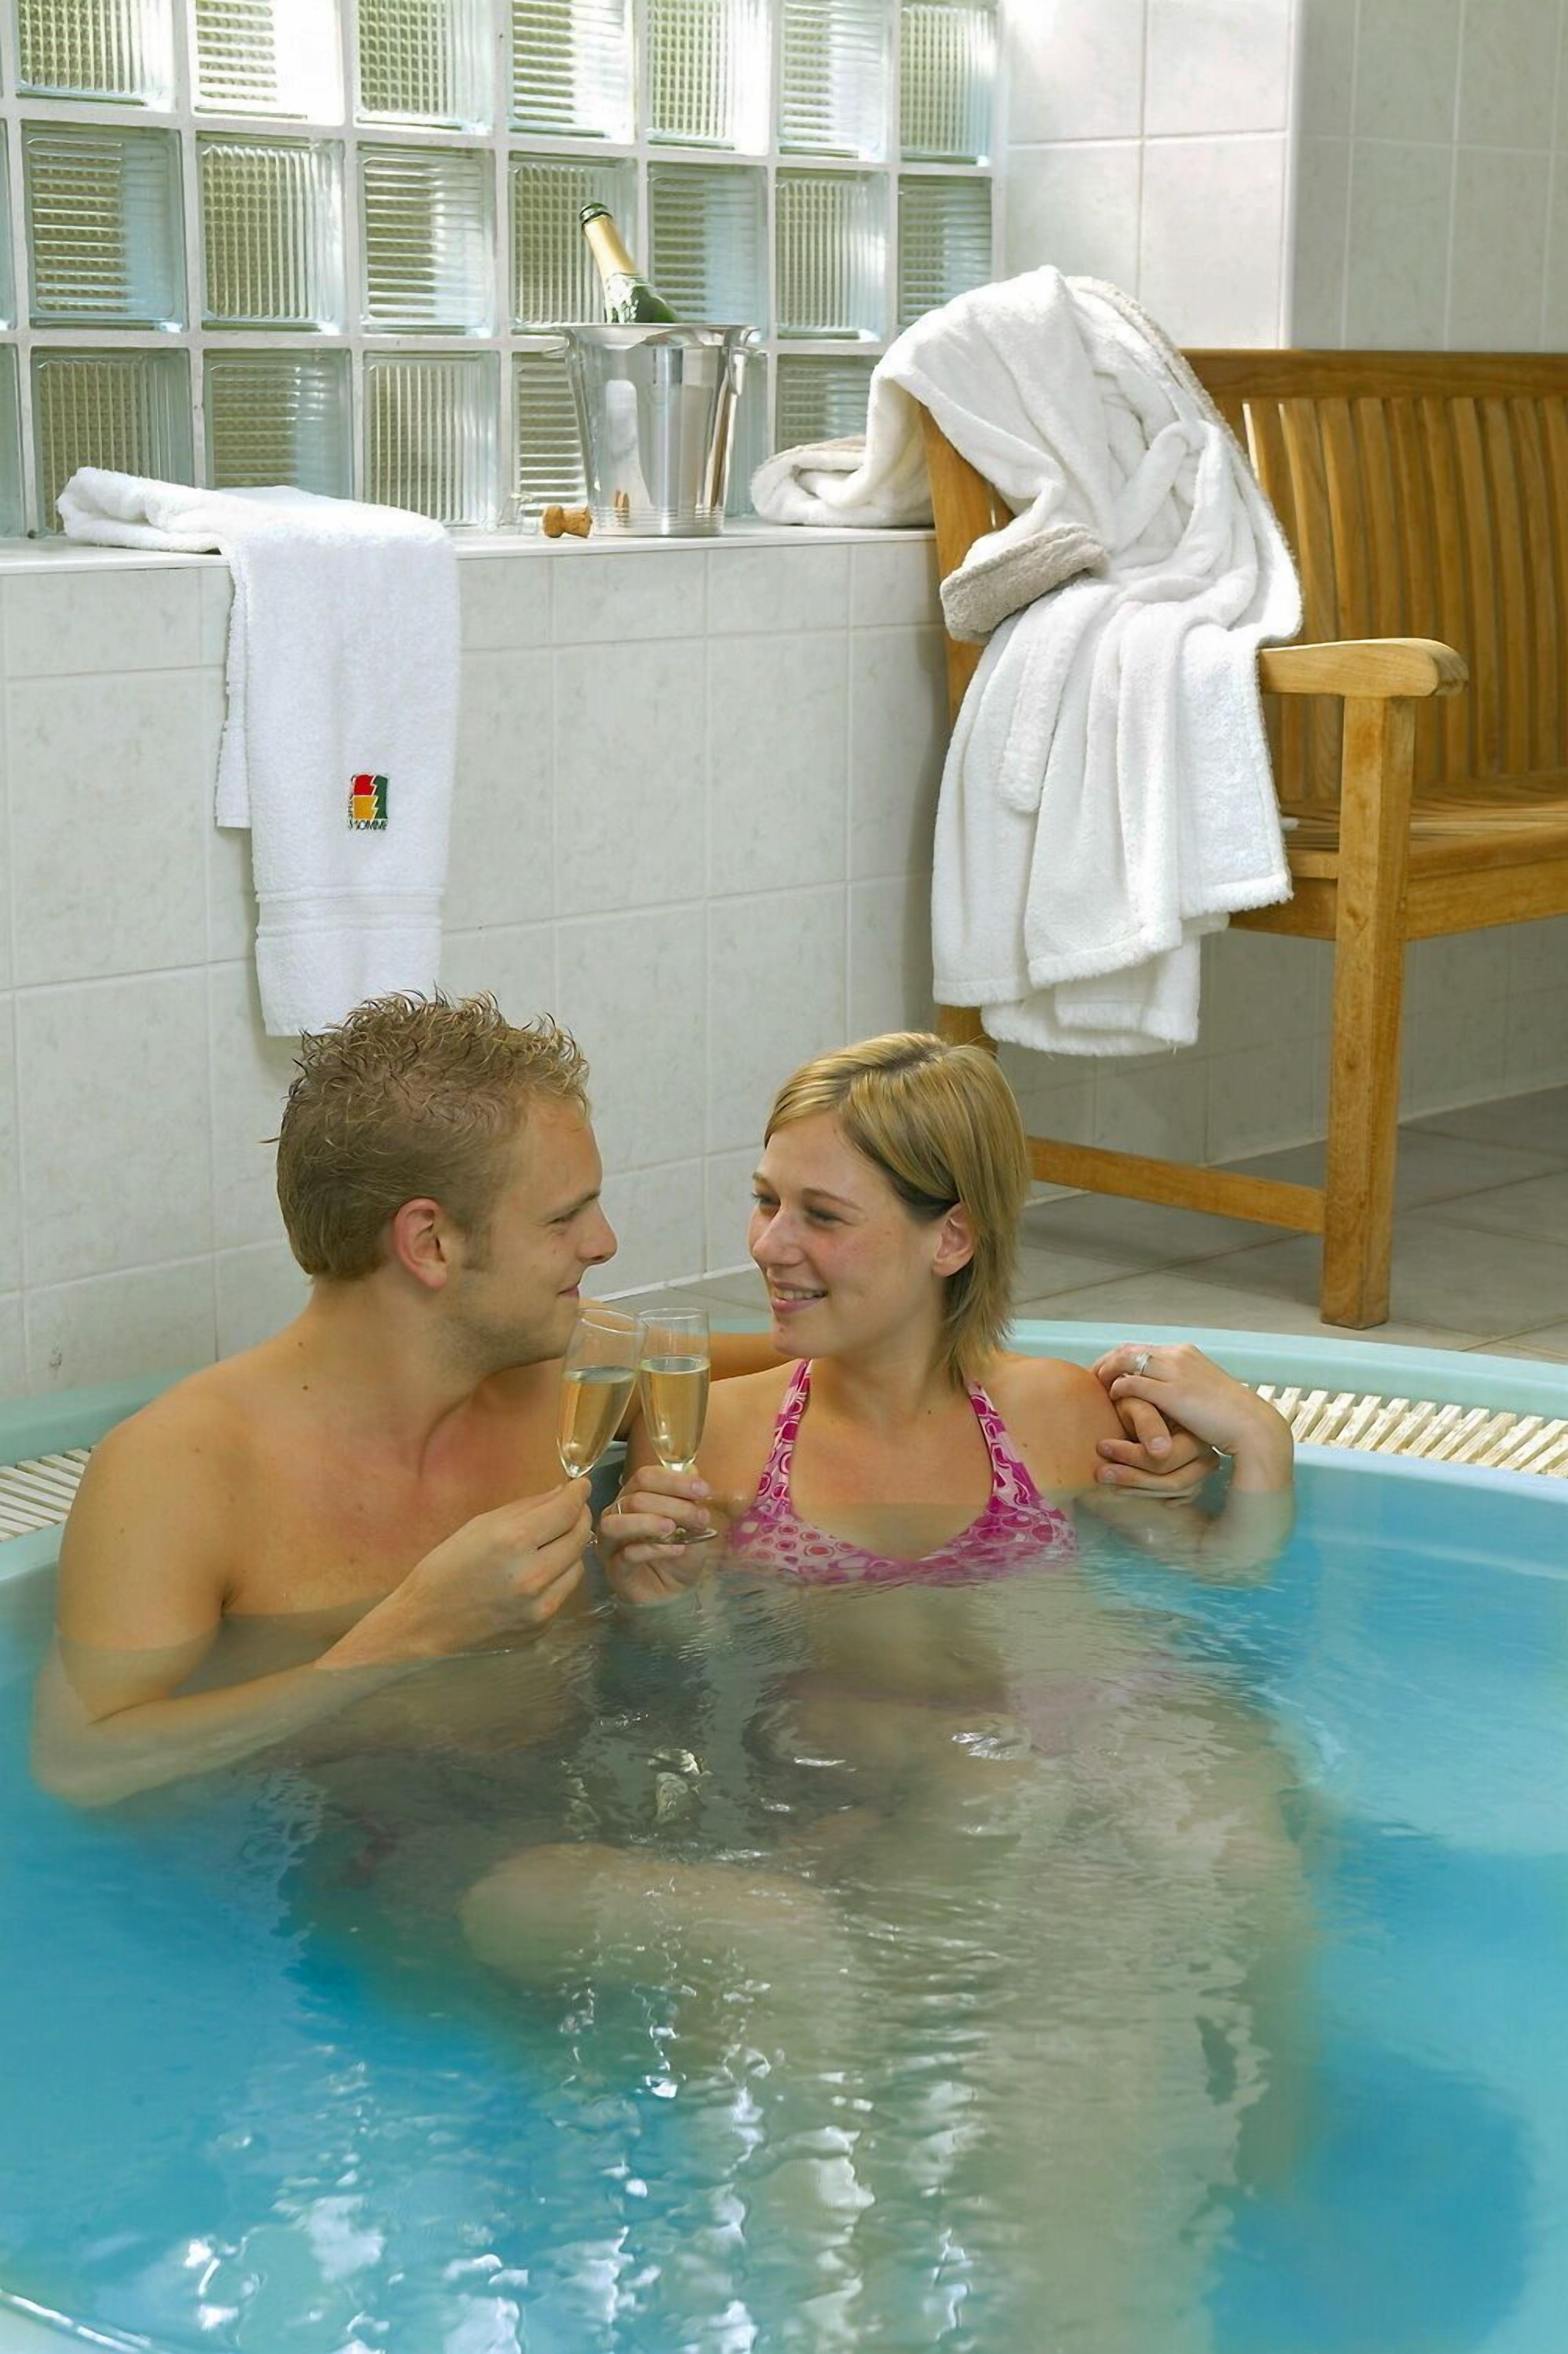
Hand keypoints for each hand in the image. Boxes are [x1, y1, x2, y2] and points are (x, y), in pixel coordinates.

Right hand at [338, 1480, 592, 1663]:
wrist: (425, 1625)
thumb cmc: (445, 1568)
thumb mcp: (479, 1526)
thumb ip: (525, 1508)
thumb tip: (561, 1493)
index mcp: (514, 1541)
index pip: (566, 1511)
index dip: (578, 1493)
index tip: (581, 1486)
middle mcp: (533, 1575)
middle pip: (579, 1537)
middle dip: (579, 1518)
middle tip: (572, 1510)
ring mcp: (540, 1606)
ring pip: (577, 1566)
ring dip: (569, 1551)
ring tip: (549, 1545)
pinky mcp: (541, 1627)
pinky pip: (563, 1593)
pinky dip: (557, 1578)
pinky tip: (536, 1575)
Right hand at [598, 1466, 731, 1605]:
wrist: (674, 1592)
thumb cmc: (678, 1552)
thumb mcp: (692, 1524)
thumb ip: (689, 1499)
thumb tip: (692, 1470)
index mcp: (634, 1496)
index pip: (646, 1476)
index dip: (674, 1480)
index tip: (702, 1490)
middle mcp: (617, 1514)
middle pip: (636, 1497)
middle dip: (672, 1505)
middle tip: (699, 1517)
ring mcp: (611, 1542)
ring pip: (617, 1522)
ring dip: (649, 1522)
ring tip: (674, 1529)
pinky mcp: (614, 1568)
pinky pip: (626, 1554)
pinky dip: (652, 1549)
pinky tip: (676, 1549)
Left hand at [1092, 1343, 1292, 1491]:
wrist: (1250, 1425)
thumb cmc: (1228, 1416)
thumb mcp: (1202, 1391)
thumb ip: (1181, 1385)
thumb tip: (1165, 1393)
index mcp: (1185, 1353)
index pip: (1140, 1348)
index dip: (1117, 1359)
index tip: (1103, 1373)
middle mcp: (1178, 1355)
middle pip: (1128, 1350)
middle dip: (1106, 1363)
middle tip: (1090, 1378)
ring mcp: (1175, 1371)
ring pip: (1127, 1361)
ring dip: (1107, 1373)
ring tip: (1095, 1388)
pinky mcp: (1173, 1392)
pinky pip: (1134, 1383)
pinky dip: (1119, 1388)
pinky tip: (1113, 1399)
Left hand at [1096, 1410, 1221, 1498]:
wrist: (1144, 1403)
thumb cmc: (1139, 1399)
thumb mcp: (1139, 1402)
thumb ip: (1148, 1424)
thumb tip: (1159, 1452)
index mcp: (1196, 1431)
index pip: (1166, 1457)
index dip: (1132, 1456)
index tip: (1102, 1446)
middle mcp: (1206, 1453)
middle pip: (1174, 1480)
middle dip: (1133, 1478)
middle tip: (1100, 1472)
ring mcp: (1202, 1470)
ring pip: (1175, 1491)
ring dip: (1139, 1490)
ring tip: (1107, 1479)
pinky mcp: (1194, 1481)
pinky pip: (1177, 1497)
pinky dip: (1151, 1494)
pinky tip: (1127, 1489)